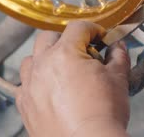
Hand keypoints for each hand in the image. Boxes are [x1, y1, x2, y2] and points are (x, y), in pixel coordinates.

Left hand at [16, 21, 129, 136]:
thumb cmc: (101, 114)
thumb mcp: (118, 78)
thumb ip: (118, 56)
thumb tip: (117, 48)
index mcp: (65, 53)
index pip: (78, 28)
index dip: (93, 29)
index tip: (100, 37)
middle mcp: (43, 65)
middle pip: (49, 37)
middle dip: (67, 39)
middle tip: (82, 51)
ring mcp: (30, 85)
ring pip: (32, 58)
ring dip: (46, 57)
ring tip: (63, 68)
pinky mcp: (25, 104)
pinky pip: (25, 84)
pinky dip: (36, 81)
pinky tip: (50, 89)